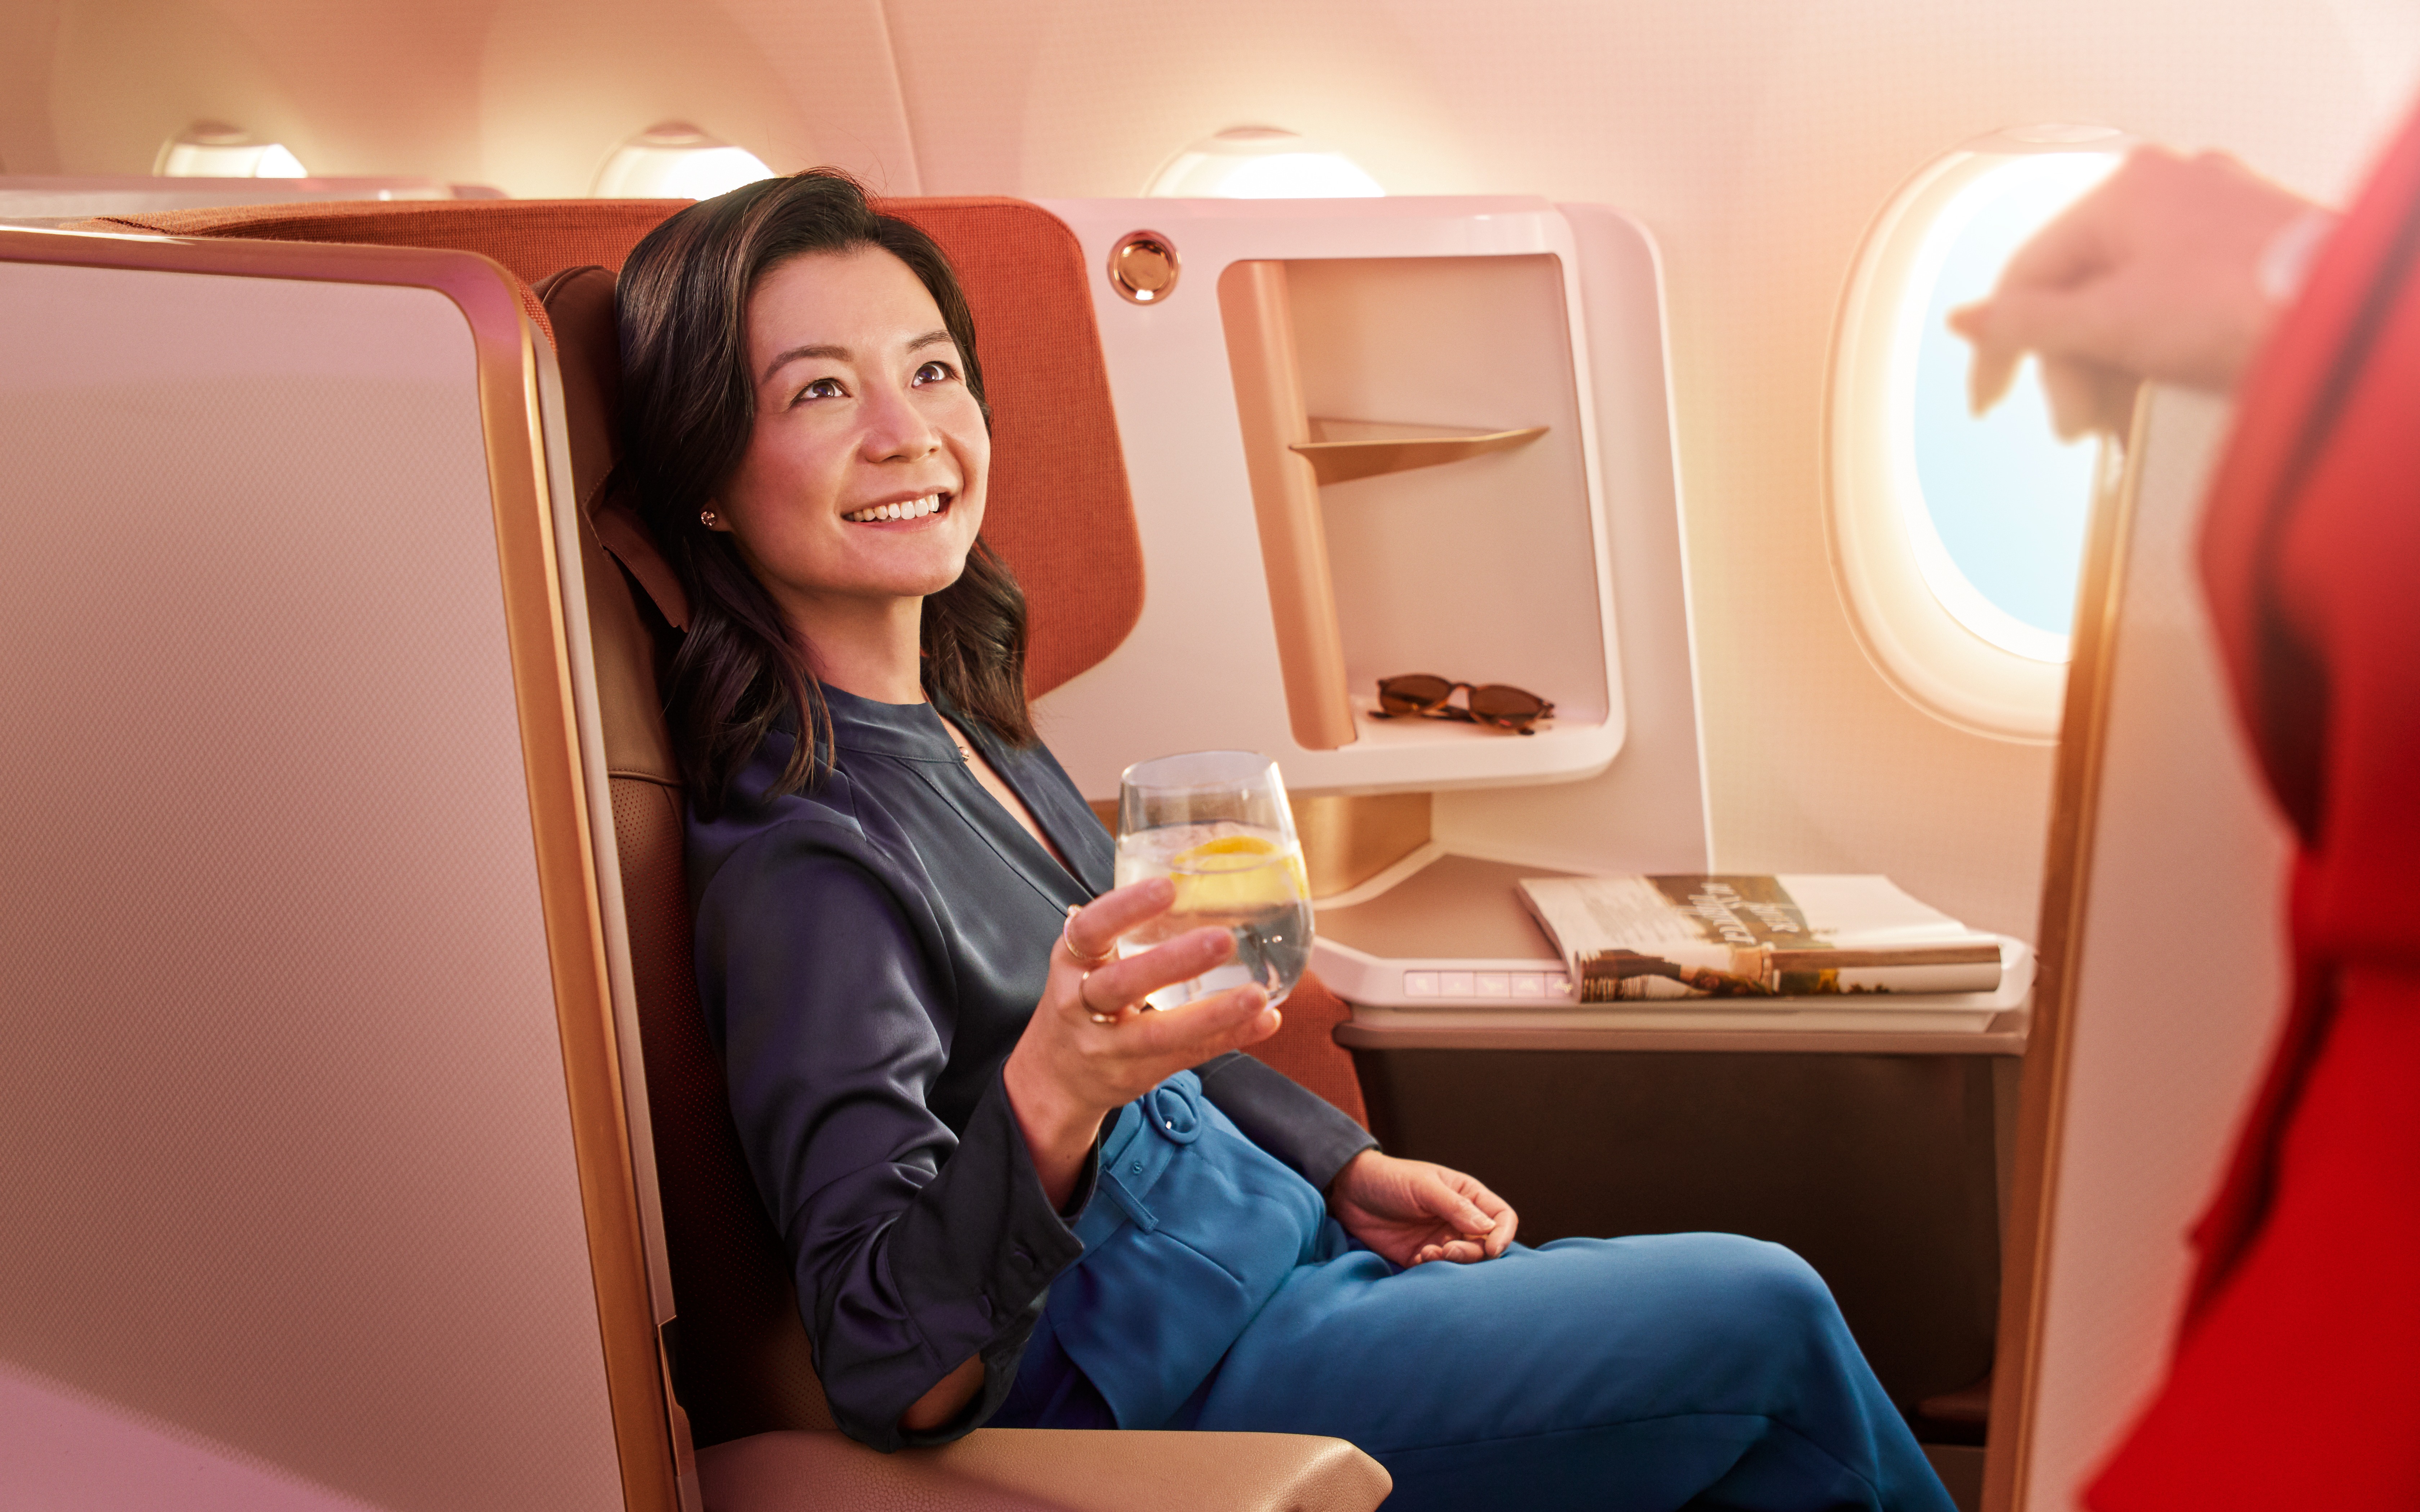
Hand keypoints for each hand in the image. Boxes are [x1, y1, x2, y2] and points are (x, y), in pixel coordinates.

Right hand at [1003, 877, 1281, 1206]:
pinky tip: (1263, 1021)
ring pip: (1158, 1033)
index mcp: (1071, 962)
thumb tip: (1193, 885)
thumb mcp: (1085, 962)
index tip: (1167, 887)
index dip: (1125, 908)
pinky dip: (1228, 1038)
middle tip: (1223, 939)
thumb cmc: (1081, 1002)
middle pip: (1123, 984)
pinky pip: (1186, 1057)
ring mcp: (1106, 1047)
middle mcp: (1081, 1005)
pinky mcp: (1135, 1075)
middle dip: (1173, 962)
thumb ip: (1125, 932)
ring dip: (1213, 1013)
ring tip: (1256, 994)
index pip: (1090, 930)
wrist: (1054, 1077)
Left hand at [1326, 1150, 1516, 1266]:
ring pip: (1464, 1261)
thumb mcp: (1423, 1186)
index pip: (1501, 1217)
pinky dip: (1434, 1269)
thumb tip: (1488, 1228)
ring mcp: (1441, 1239)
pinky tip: (1419, 1257)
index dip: (1503, 1234)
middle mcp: (1459, 1220)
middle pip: (1485, 1245)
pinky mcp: (1421, 1256)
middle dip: (1472, 1252)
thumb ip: (1455, 1206)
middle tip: (1448, 1250)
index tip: (1492, 1249)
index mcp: (1467, 1196)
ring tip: (1429, 1253)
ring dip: (1452, 1262)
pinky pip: (1439, 1271)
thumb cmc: (1389, 1178)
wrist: (1350, 1191)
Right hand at [1950, 146, 2322, 437]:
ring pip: (2126, 302)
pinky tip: (2158, 394)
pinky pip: (2173, 307)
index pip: (2029, 272)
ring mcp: (2216, 220)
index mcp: (2127, 189)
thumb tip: (1965, 322)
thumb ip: (2025, 325)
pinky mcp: (2250, 256)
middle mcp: (2171, 191)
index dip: (1999, 344)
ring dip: (2112, 370)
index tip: (1987, 397)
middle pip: (2080, 292)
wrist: (2341, 323)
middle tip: (2078, 425)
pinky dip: (2156, 354)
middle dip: (2072, 369)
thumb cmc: (2241, 304)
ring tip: (2120, 422)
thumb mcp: (2107, 322)